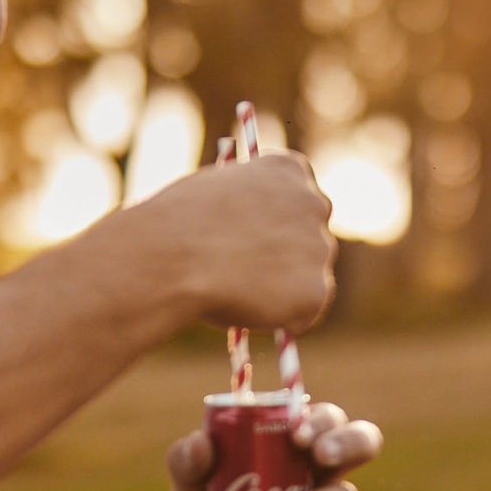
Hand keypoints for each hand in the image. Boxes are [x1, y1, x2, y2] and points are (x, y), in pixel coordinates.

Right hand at [134, 152, 335, 330]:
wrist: (172, 256)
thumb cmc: (175, 225)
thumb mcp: (212, 198)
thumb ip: (242, 212)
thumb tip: (248, 245)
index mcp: (287, 170)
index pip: (300, 194)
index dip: (279, 219)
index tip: (264, 238)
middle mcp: (313, 203)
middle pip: (312, 236)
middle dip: (290, 257)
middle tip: (257, 279)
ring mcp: (319, 248)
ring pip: (308, 278)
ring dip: (283, 290)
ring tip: (236, 294)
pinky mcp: (316, 291)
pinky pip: (302, 313)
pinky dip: (280, 320)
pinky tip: (246, 311)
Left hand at [160, 400, 382, 490]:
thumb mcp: (186, 487)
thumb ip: (186, 463)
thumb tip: (199, 443)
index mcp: (293, 445)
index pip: (326, 419)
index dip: (323, 421)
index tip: (298, 433)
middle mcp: (317, 475)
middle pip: (360, 445)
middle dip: (348, 444)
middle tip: (320, 455)